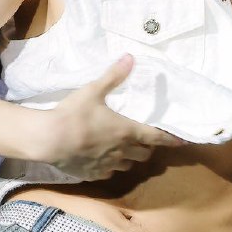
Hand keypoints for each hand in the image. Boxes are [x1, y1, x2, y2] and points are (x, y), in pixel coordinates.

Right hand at [34, 54, 185, 179]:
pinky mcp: (94, 174)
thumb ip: (114, 76)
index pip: (156, 137)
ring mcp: (108, 165)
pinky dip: (112, 166)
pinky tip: (104, 159)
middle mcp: (122, 151)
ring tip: (126, 149)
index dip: (171, 139)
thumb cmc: (74, 114)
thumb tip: (130, 57)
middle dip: (148, 147)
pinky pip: (110, 172)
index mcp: (127, 131)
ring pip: (129, 165)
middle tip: (145, 138)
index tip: (182, 142)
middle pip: (145, 154)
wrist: (49, 140)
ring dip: (131, 157)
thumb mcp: (94, 91)